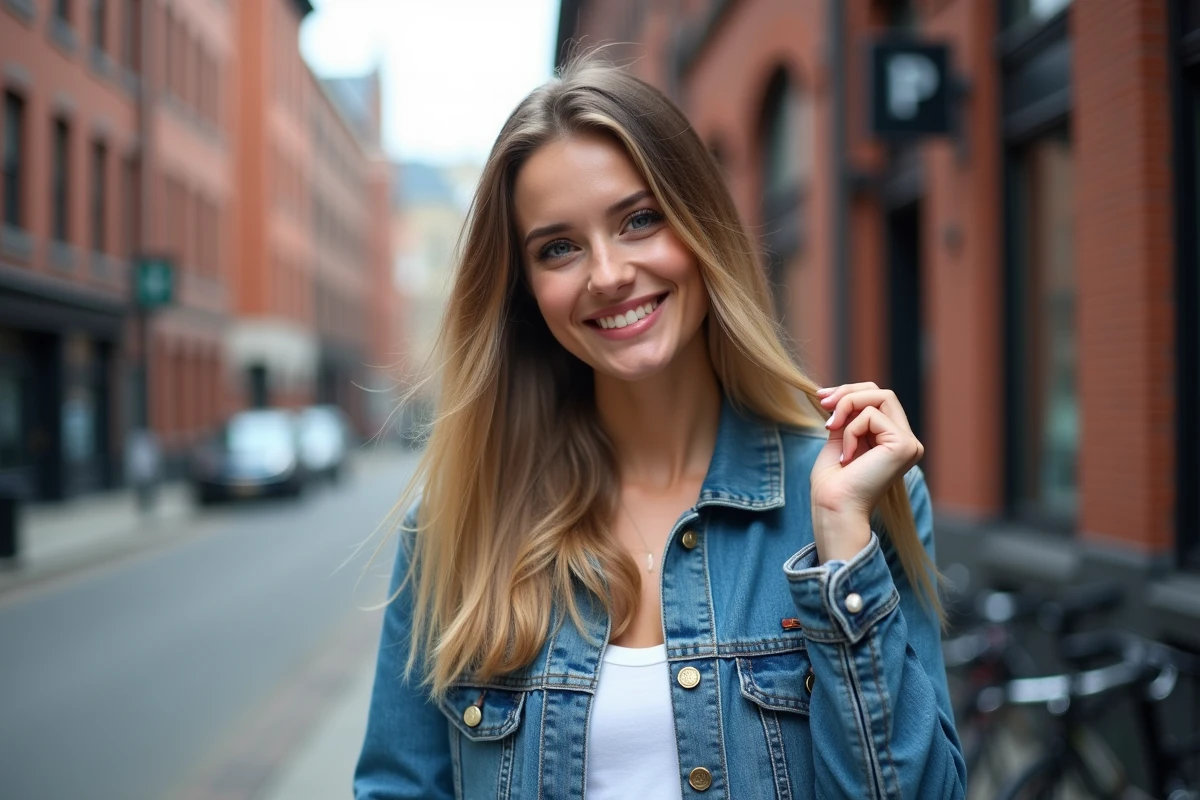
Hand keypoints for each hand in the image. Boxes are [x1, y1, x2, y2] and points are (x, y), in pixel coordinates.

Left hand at [809, 382, 923, 559]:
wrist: (834, 507)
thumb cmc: (833, 483)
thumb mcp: (839, 439)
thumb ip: (848, 417)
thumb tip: (841, 392)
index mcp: (892, 441)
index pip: (878, 399)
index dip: (850, 392)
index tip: (822, 397)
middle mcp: (906, 442)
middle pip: (881, 392)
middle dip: (847, 393)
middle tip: (823, 403)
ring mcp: (909, 443)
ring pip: (880, 396)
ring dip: (847, 407)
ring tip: (831, 429)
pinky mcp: (904, 445)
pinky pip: (871, 416)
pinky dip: (851, 430)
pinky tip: (847, 455)